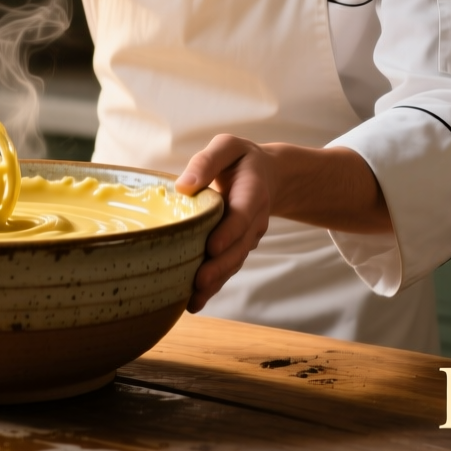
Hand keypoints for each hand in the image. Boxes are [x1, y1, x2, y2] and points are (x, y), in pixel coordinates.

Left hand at [174, 136, 389, 312]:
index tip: (212, 247)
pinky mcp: (238, 248)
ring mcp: (248, 238)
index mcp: (252, 192)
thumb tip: (183, 186)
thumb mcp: (227, 147)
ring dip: (215, 282)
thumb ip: (207, 161)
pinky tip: (194, 303)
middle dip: (219, 267)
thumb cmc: (240, 159)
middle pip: (238, 247)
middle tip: (198, 283)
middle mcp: (254, 220)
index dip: (229, 232)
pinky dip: (213, 286)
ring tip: (193, 300)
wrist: (267, 175)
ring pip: (233, 263)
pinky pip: (228, 268)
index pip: (242, 215)